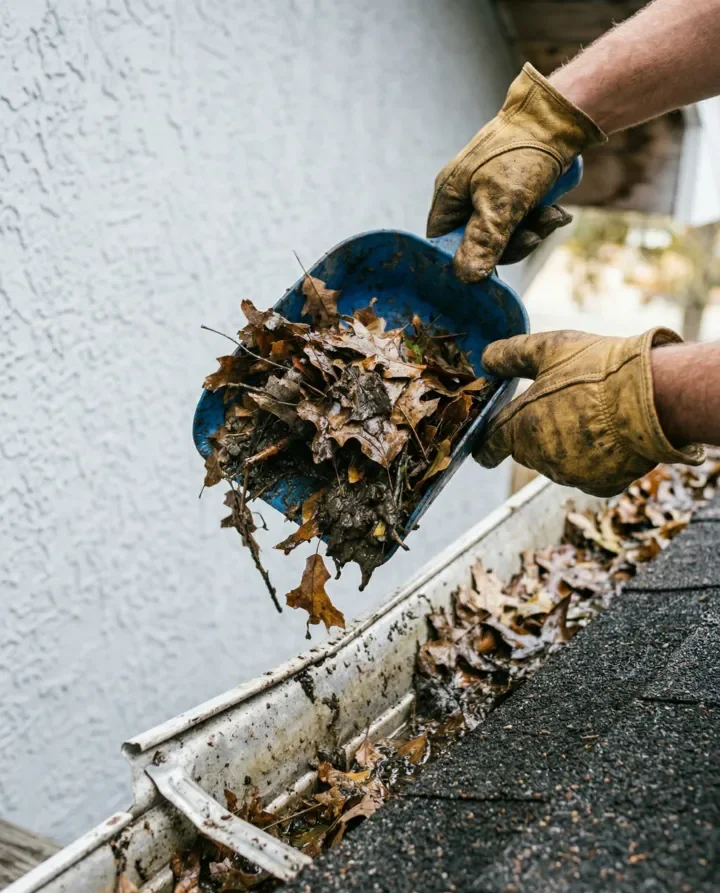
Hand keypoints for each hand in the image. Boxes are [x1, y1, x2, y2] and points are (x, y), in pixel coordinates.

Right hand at [426, 64, 604, 283]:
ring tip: (552, 216)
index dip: (462, 261)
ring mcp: (490, 198)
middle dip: (510, 246)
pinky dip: (540, 222)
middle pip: (477, 246)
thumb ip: (484, 241)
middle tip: (533, 235)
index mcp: (449, 197)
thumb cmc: (523, 153)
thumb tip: (466, 278)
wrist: (561, 118)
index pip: (442, 244)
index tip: (489, 267)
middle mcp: (465, 199)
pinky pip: (521, 224)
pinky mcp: (514, 197)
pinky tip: (557, 212)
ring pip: (504, 237)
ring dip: (532, 232)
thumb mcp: (501, 202)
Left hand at [475, 329, 704, 496]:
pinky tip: (610, 438)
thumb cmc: (598, 370)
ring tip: (592, 415)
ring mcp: (572, 475)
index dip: (486, 445)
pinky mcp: (602, 485)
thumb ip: (511, 355)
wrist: (654, 398)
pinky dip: (595, 460)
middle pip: (527, 450)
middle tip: (560, 406)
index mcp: (522, 428)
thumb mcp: (550, 349)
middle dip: (534, 433)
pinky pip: (590, 474)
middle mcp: (541, 458)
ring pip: (558, 462)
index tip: (484, 449)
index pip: (490, 445)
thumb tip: (486, 358)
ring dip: (566, 445)